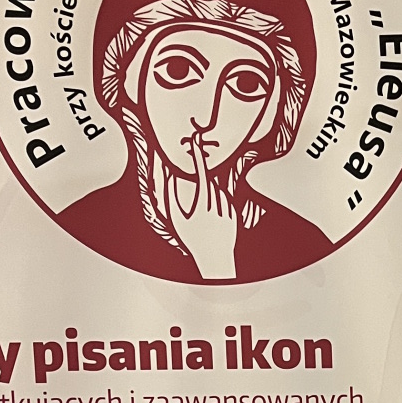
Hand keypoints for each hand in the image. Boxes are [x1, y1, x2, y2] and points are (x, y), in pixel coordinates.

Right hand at [167, 132, 239, 279]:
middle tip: (197, 194)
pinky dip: (218, 204)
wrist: (214, 259)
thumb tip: (167, 179)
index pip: (201, 173)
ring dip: (210, 195)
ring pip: (219, 192)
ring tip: (203, 213)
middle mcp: (218, 205)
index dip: (197, 156)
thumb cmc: (193, 241)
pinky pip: (226, 202)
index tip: (195, 143)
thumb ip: (170, 196)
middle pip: (210, 182)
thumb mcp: (176, 219)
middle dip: (203, 181)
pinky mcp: (235, 215)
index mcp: (202, 204)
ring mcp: (228, 210)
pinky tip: (212, 218)